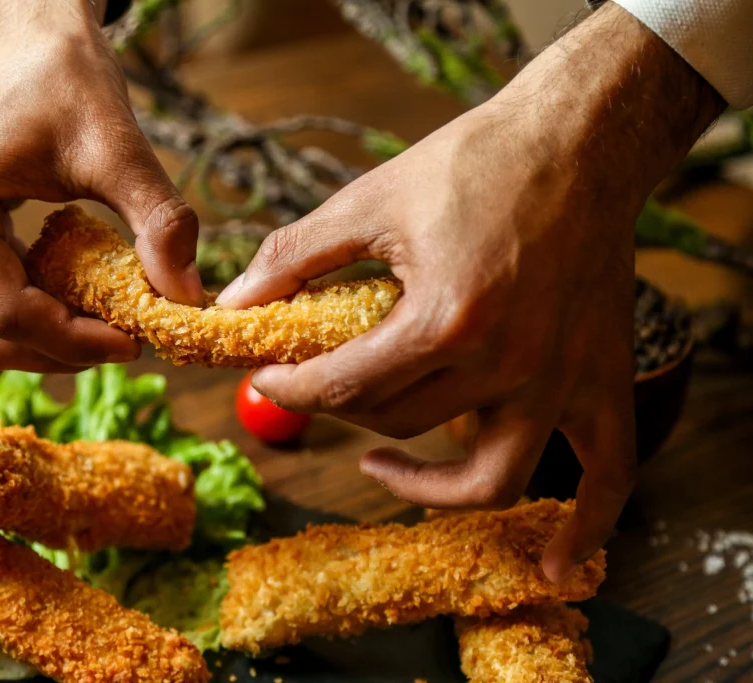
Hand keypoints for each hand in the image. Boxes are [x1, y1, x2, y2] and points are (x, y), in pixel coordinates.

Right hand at [0, 0, 203, 373]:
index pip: (10, 316)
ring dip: (52, 338)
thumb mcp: (119, 148)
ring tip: (114, 320)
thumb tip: (189, 299)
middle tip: (129, 339)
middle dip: (64, 351)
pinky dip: (42, 313)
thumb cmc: (67, 73)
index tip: (137, 342)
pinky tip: (89, 297)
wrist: (34, 27)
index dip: (77, 343)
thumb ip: (157, 223)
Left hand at [216, 3, 722, 580]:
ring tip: (379, 462)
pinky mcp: (603, 380)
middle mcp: (508, 362)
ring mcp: (561, 380)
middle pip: (401, 423)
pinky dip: (584, 529)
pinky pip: (607, 476)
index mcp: (445, 317)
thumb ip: (294, 256)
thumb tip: (232, 302)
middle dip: (341, 408)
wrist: (578, 140)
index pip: (347, 385)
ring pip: (485, 475)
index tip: (266, 377)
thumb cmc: (473, 161)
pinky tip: (554, 566)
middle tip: (319, 382)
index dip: (291, 388)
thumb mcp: (371, 199)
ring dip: (426, 485)